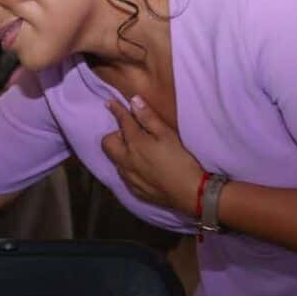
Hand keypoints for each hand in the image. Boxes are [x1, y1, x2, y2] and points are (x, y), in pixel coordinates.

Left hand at [101, 96, 204, 216]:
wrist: (189, 194)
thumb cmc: (180, 161)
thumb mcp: (167, 135)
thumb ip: (149, 118)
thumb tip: (134, 101)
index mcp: (134, 144)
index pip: (122, 122)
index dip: (117, 110)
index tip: (110, 103)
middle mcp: (125, 160)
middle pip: (107, 143)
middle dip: (114, 135)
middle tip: (132, 134)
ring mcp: (127, 177)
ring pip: (114, 160)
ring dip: (121, 152)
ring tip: (138, 151)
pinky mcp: (133, 189)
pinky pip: (123, 174)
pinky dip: (128, 167)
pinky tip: (143, 168)